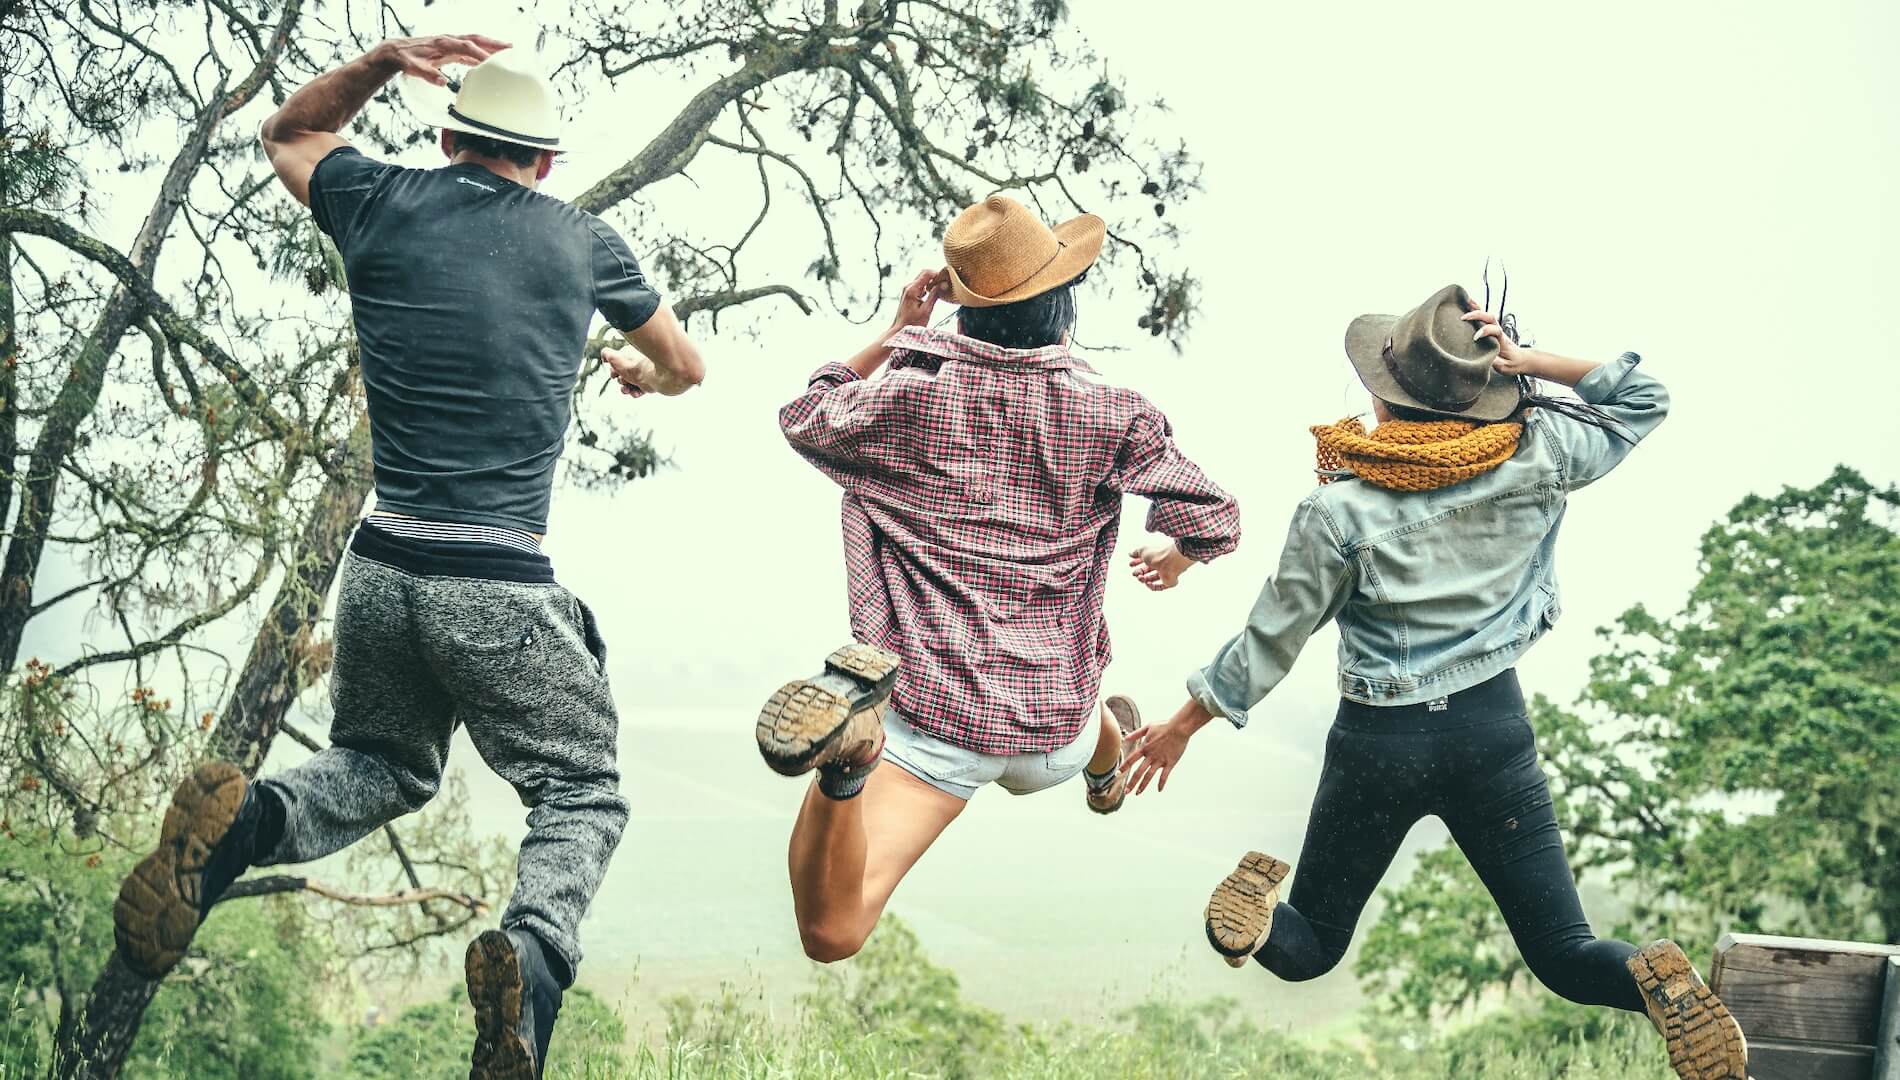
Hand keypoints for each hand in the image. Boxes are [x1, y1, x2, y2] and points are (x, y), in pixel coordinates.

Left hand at [374, 34, 510, 85]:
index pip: (467, 47)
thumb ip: (428, 74)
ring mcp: (450, 43)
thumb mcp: (414, 69)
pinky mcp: (449, 49)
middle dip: (493, 44)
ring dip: (490, 46)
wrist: (396, 51)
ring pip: (474, 42)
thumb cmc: (406, 59)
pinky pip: (468, 49)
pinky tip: (487, 62)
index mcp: (443, 44)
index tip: (494, 64)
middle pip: (475, 39)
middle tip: (511, 49)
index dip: (481, 55)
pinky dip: (480, 53)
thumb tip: (442, 82)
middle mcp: (448, 41)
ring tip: (507, 51)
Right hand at [600, 346, 654, 396]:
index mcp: (630, 353)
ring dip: (626, 388)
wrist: (654, 375)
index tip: (614, 374)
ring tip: (627, 390)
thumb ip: (606, 354)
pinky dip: (635, 392)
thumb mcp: (613, 356)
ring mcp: (644, 372)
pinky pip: (639, 389)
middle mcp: (638, 362)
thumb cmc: (634, 365)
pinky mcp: (650, 382)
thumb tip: (605, 356)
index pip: (618, 362)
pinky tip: (635, 392)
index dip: (613, 370)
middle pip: (623, 374)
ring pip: (631, 383)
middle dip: (620, 380)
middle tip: (623, 381)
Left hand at [891, 268, 947, 329]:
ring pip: (922, 280)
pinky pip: (920, 286)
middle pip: (924, 274)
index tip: (946, 278)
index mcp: (912, 289)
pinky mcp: (909, 294)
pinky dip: (928, 287)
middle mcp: (908, 287)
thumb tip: (944, 284)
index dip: (937, 274)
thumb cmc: (912, 323)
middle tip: (946, 283)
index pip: (926, 273)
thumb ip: (935, 295)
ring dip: (932, 282)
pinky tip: (934, 294)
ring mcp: (907, 290)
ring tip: (942, 289)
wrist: (899, 330)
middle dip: (935, 277)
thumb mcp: (926, 310)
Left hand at [1119, 699, 1209, 794]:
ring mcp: (1160, 760)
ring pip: (1149, 776)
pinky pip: (1164, 776)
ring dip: (1143, 786)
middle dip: (1132, 783)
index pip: (1131, 760)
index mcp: (1144, 747)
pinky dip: (1161, 783)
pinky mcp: (1170, 763)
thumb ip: (1136, 734)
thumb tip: (1125, 739)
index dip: (1123, 768)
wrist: (1179, 728)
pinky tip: (1159, 790)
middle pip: (1139, 772)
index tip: (1117, 775)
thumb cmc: (1164, 725)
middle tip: (1126, 792)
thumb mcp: (1148, 727)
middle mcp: (1151, 756)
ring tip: (1137, 793)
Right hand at [1129, 543, 1193, 590]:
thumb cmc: (1158, 553)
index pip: (1144, 560)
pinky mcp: (1169, 581)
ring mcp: (1165, 573)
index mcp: (1155, 555)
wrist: (1171, 560)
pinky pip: (1160, 587)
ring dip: (1144, 579)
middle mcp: (1160, 564)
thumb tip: (1130, 554)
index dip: (1136, 563)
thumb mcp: (1143, 550)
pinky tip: (1147, 583)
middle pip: (1147, 570)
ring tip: (1140, 578)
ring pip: (1152, 579)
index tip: (1130, 564)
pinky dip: (1152, 586)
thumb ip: (1136, 552)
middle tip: (1134, 574)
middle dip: (1139, 572)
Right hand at [1462, 300, 1536, 375]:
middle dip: (1477, 316)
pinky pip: (1483, 318)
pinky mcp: (1491, 330)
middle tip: (1463, 318)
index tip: (1475, 338)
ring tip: (1465, 301)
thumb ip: (1495, 362)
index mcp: (1502, 340)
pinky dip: (1476, 310)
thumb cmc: (1513, 364)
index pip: (1495, 330)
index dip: (1485, 331)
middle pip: (1490, 318)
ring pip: (1487, 315)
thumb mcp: (1504, 367)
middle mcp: (1499, 331)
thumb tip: (1483, 359)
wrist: (1521, 360)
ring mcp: (1495, 329)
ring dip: (1477, 308)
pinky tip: (1468, 304)